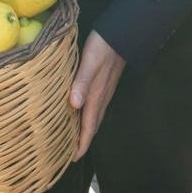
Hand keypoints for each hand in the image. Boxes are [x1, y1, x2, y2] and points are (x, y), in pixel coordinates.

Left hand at [68, 31, 125, 160]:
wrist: (121, 33)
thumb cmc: (103, 46)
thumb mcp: (90, 62)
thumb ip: (82, 82)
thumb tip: (73, 105)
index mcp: (96, 95)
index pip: (88, 125)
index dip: (81, 143)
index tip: (73, 159)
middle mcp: (102, 97)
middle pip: (92, 125)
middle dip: (82, 141)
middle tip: (70, 155)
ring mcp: (104, 91)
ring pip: (94, 116)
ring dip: (85, 129)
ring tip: (73, 139)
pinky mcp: (104, 84)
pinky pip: (95, 107)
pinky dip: (87, 116)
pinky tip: (81, 112)